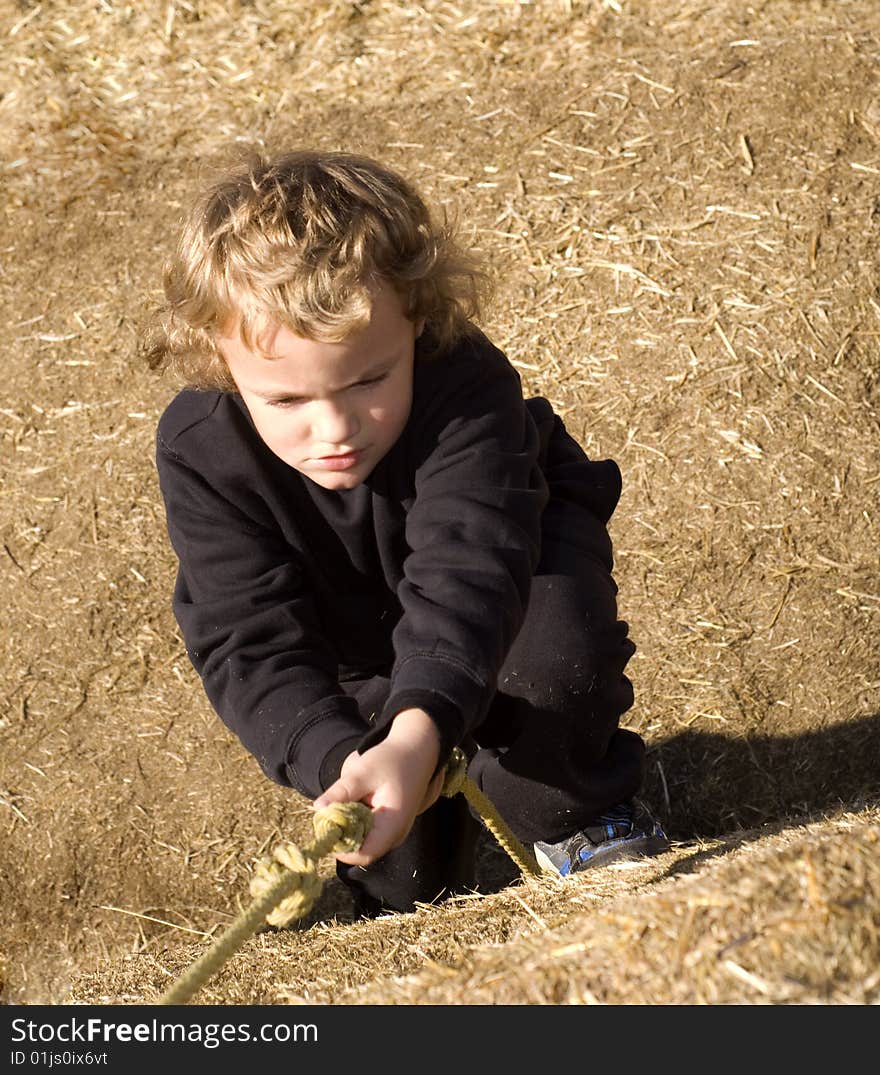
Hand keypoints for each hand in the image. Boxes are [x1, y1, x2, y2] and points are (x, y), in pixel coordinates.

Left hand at [313, 708, 443, 866]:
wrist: (417, 751)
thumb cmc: (393, 759)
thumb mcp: (365, 771)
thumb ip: (342, 791)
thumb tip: (317, 808)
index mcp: (392, 826)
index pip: (362, 854)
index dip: (340, 846)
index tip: (327, 823)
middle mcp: (394, 836)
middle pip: (359, 850)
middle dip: (340, 833)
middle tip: (332, 806)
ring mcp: (392, 833)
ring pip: (360, 841)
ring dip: (346, 825)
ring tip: (347, 797)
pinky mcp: (387, 827)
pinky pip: (365, 832)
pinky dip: (354, 820)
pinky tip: (356, 799)